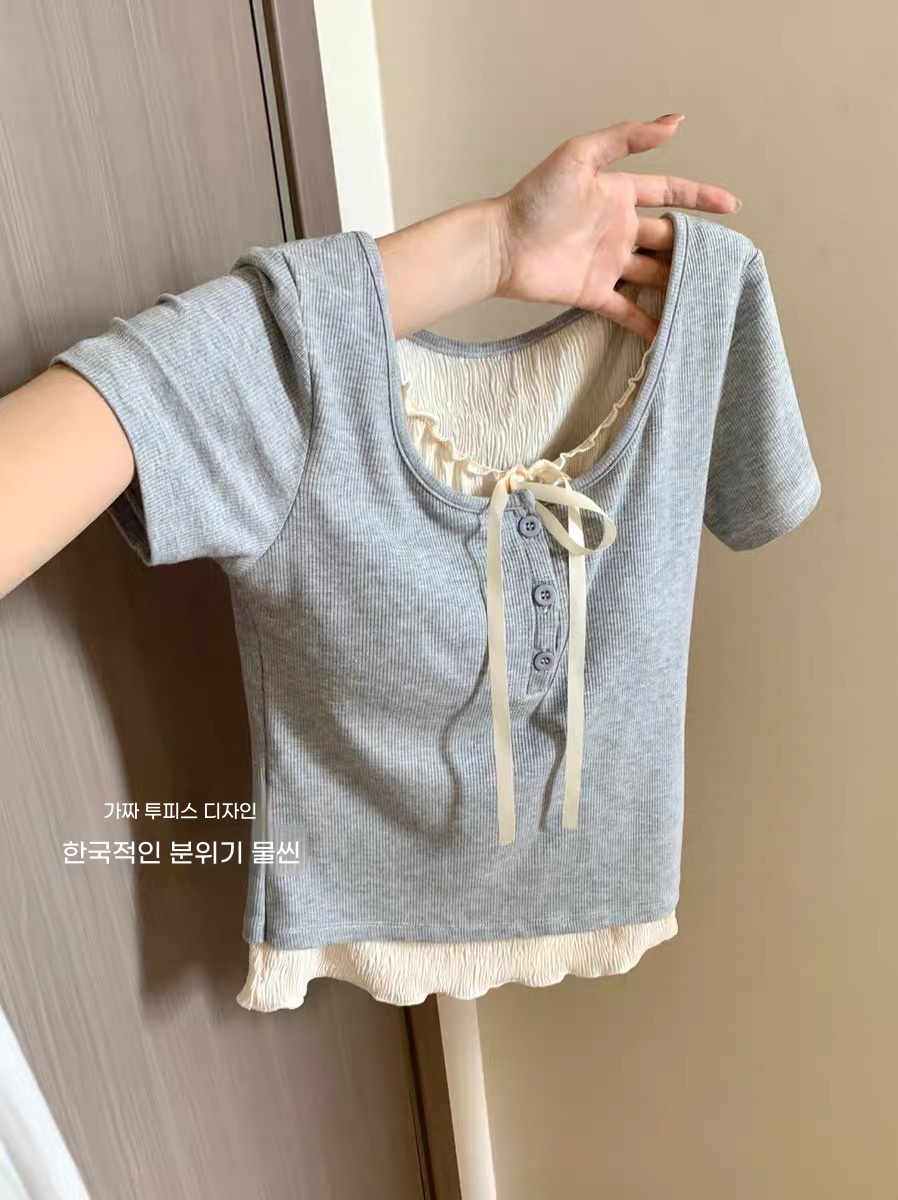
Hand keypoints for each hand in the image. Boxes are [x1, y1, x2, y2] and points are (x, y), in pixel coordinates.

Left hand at [377, 115, 738, 342]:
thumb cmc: (534, 199)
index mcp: (619, 194)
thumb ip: (626, 138)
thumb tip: (675, 122)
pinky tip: (671, 334)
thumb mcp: (579, 156)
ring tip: (709, 296)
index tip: (732, 207)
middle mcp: (619, 229)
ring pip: (654, 275)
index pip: (669, 193)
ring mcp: (608, 263)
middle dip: (696, 247)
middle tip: (727, 260)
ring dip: (678, 285)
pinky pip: (628, 309)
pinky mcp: (594, 293)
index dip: (700, 198)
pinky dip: (648, 322)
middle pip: (668, 239)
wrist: (501, 245)